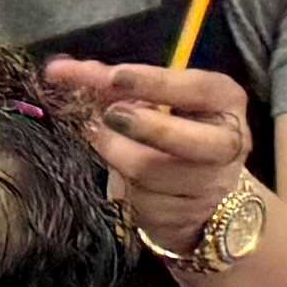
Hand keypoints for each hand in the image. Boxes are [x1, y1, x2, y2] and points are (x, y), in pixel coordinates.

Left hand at [45, 57, 251, 251]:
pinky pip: (136, 199)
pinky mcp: (183, 216)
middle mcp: (226, 143)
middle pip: (183, 139)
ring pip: (148, 171)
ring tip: (104, 142)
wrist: (200, 192)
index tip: (114, 77)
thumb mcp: (155, 100)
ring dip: (115, 154)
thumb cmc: (171, 131)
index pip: (195, 88)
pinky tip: (121, 176)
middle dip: (142, 127)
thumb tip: (60, 70)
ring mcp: (209, 184)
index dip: (154, 82)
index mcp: (224, 101)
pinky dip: (119, 185)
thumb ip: (114, 84)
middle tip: (108, 115)